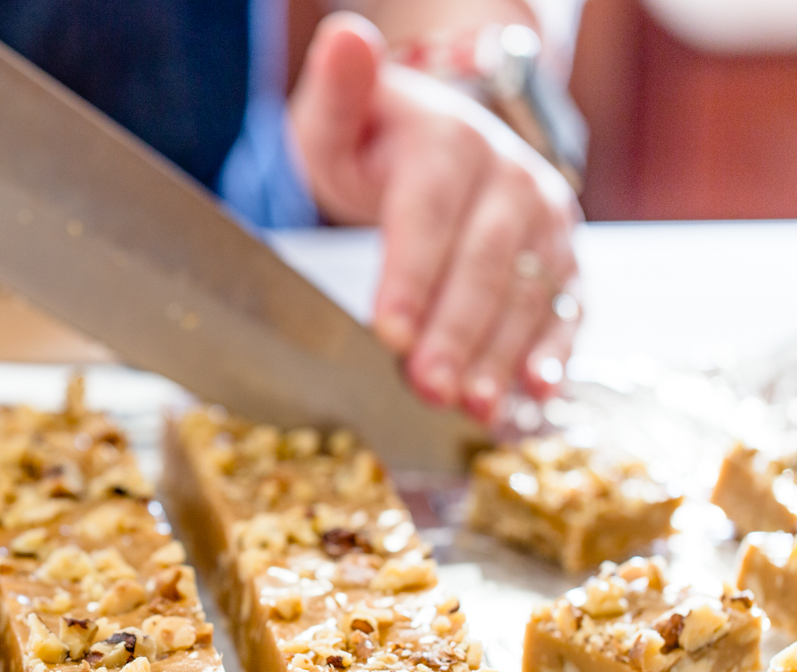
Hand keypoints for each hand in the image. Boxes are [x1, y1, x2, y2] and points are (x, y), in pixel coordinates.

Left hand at [290, 13, 582, 422]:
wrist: (445, 140)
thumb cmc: (376, 143)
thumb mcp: (339, 117)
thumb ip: (336, 92)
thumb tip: (345, 36)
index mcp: (451, 142)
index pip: (428, 213)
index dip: (410, 274)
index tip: (386, 331)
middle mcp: (511, 178)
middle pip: (483, 262)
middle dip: (455, 330)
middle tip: (426, 387)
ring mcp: (545, 220)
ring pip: (527, 292)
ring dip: (502, 355)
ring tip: (473, 408)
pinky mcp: (562, 259)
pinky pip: (564, 308)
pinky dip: (552, 352)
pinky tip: (536, 392)